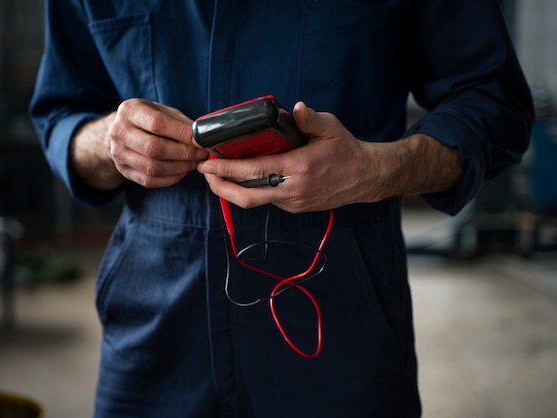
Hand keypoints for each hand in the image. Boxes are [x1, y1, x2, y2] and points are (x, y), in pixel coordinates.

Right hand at [109, 99, 208, 187]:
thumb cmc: (147, 119)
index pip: (157, 124)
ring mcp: (118, 153)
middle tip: (200, 154)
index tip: (201, 141)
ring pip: (152, 168)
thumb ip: (181, 123)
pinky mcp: (123, 170)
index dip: (182, 134)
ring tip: (193, 163)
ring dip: (179, 168)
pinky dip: (170, 178)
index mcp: (129, 111)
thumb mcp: (162, 111)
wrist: (122, 130)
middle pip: (154, 148)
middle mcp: (119, 132)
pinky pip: (150, 180)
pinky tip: (181, 171)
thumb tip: (203, 137)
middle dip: (183, 153)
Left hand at [197, 102, 383, 212]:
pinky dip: (251, 190)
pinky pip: (267, 200)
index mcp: (299, 167)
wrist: (365, 178)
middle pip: (247, 196)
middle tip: (206, 174)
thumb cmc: (346, 150)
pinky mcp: (294, 207)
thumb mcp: (330, 127)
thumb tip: (294, 108)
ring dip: (233, 191)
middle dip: (220, 187)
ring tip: (218, 176)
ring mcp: (293, 202)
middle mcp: (293, 189)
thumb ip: (309, 118)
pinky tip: (244, 179)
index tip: (209, 164)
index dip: (227, 169)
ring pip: (254, 201)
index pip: (254, 171)